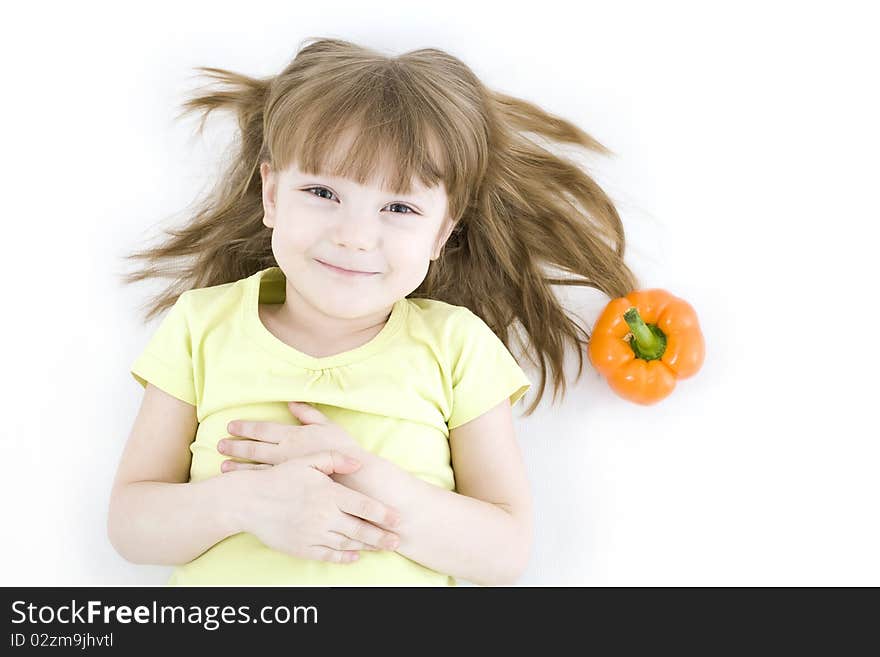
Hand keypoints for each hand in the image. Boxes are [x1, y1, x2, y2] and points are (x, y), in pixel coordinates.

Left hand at [219, 401, 359, 471]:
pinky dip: (249, 480)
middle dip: (235, 445)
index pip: (262, 429)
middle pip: (253, 448)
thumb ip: (308, 413)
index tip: (230, 426)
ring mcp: (284, 471)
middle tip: (219, 444)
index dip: (245, 427)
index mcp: (293, 434)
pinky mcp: (288, 486)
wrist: (355, 479)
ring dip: (237, 465)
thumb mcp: (328, 425)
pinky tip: (239, 481)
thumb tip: (291, 402)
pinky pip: (264, 482)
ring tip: (222, 465)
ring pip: (254, 467)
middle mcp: (284, 452)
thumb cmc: (344, 450)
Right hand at [233, 450, 401, 562]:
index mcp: (329, 493)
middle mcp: (324, 516)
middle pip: (360, 530)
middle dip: (382, 537)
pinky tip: (354, 556)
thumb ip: (335, 459)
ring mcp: (313, 534)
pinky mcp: (302, 547)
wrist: (248, 501)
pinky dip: (344, 557)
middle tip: (398, 541)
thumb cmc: (279, 478)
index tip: (398, 520)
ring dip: (366, 547)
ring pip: (347, 544)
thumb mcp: (307, 461)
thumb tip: (359, 462)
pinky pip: (328, 556)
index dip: (383, 514)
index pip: (363, 506)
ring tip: (381, 548)